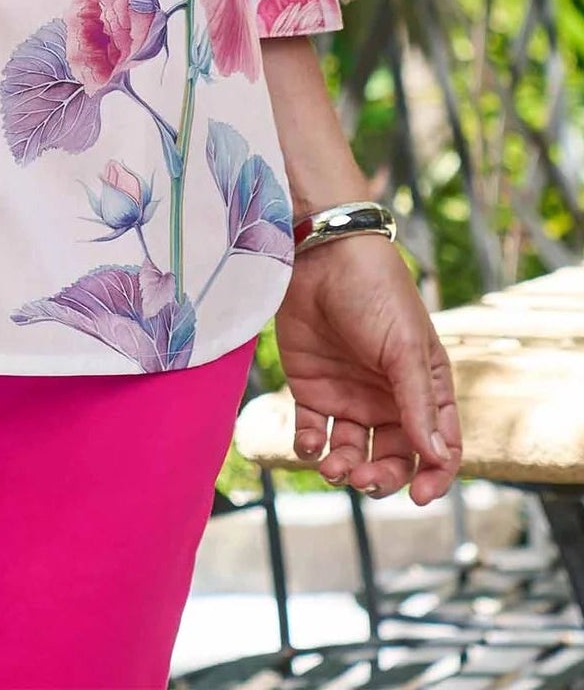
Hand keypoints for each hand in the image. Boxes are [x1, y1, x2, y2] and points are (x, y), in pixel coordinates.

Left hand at [275, 232, 461, 502]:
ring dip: (344, 469)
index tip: (420, 496)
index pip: (438, 447)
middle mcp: (388, 398)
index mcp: (424, 387)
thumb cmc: (374, 292)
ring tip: (332, 468)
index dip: (434, 477)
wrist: (319, 253)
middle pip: (392, 458)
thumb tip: (436, 459)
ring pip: (352, 453)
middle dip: (380, 478)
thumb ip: (417, 404)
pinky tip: (310, 445)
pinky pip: (314, 433)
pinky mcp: (312, 388)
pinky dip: (311, 447)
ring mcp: (349, 394)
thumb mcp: (404, 347)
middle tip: (361, 479)